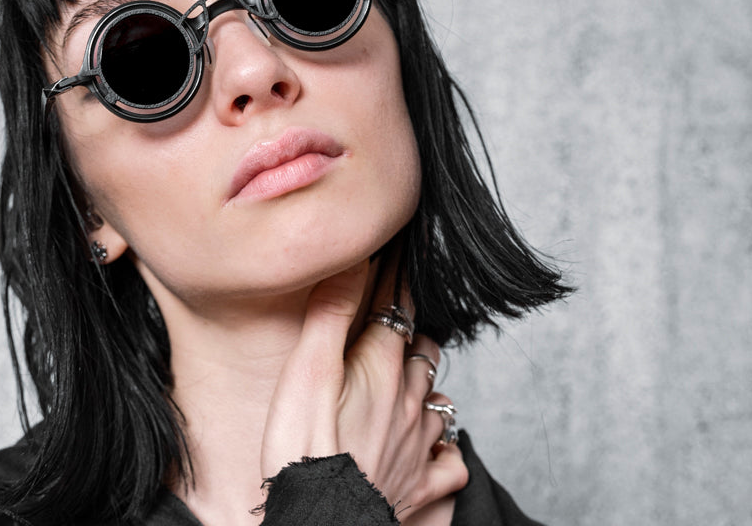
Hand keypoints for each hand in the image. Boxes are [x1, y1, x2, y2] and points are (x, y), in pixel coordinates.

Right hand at [261, 258, 468, 519]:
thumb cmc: (301, 449)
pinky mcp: (423, 486)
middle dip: (412, 331)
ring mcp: (421, 446)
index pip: (397, 309)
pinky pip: (451, 461)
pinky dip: (446, 449)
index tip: (395, 252)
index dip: (395, 279)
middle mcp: (411, 402)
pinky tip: (434, 446)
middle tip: (397, 318)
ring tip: (412, 376)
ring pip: (439, 400)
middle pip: (424, 351)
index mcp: (383, 368)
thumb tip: (354, 258)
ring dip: (427, 384)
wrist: (319, 520)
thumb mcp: (307, 370)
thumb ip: (330, 314)